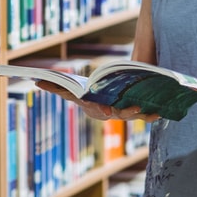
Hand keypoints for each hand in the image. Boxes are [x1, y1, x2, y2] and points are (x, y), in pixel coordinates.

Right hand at [35, 81, 159, 122]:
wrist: (102, 102)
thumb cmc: (86, 95)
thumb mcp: (70, 91)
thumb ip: (56, 87)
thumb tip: (36, 81)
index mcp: (95, 108)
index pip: (97, 110)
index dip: (103, 111)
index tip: (107, 111)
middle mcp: (110, 113)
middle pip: (119, 114)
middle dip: (128, 111)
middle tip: (137, 107)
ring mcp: (123, 114)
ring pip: (135, 116)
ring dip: (144, 114)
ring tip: (153, 109)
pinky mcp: (135, 112)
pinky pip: (145, 116)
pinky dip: (152, 114)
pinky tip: (160, 111)